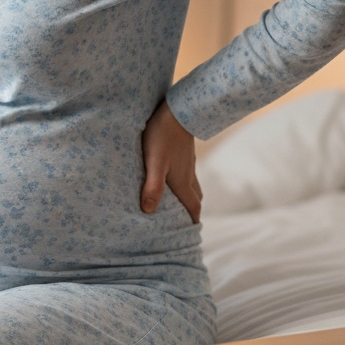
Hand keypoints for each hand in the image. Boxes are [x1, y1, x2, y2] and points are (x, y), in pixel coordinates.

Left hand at [140, 100, 201, 223]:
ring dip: (188, 198)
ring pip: (192, 186)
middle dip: (192, 212)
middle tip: (184, 223)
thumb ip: (153, 186)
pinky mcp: (184, 153)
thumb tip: (149, 211)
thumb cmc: (162, 136)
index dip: (192, 222)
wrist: (178, 109)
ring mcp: (188, 163)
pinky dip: (183, 183)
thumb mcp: (154, 162)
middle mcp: (189, 175)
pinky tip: (172, 178)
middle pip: (195, 199)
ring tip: (178, 204)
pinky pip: (188, 174)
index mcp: (183, 182)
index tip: (190, 234)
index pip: (193, 208)